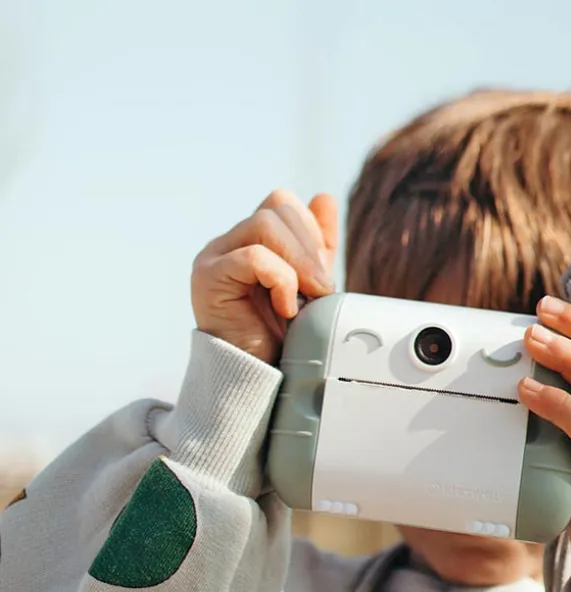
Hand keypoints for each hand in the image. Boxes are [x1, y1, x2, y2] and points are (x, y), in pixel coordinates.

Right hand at [191, 189, 338, 364]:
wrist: (262, 378)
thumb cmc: (283, 338)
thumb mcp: (310, 285)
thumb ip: (317, 245)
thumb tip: (324, 197)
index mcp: (250, 241)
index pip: (281, 203)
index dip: (310, 231)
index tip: (320, 275)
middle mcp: (228, 243)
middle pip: (276, 208)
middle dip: (308, 249)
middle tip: (320, 291)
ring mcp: (214, 256)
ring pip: (264, 225)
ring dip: (297, 264)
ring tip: (304, 300)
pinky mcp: (208, 276)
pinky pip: (253, 257)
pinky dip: (280, 281)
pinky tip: (285, 309)